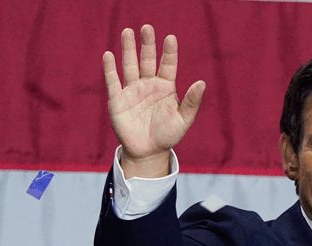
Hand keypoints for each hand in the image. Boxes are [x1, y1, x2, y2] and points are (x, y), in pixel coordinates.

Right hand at [102, 25, 204, 173]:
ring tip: (128, 32)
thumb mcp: (184, 120)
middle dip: (147, 44)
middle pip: (147, 60)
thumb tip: (202, 82)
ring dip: (128, 49)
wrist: (148, 152)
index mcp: (166, 88)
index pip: (168, 65)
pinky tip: (109, 55)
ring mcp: (133, 90)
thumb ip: (192, 102)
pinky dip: (110, 69)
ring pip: (130, 65)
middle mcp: (149, 85)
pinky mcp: (118, 99)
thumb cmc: (168, 135)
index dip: (169, 52)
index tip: (170, 38)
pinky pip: (113, 81)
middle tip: (147, 27)